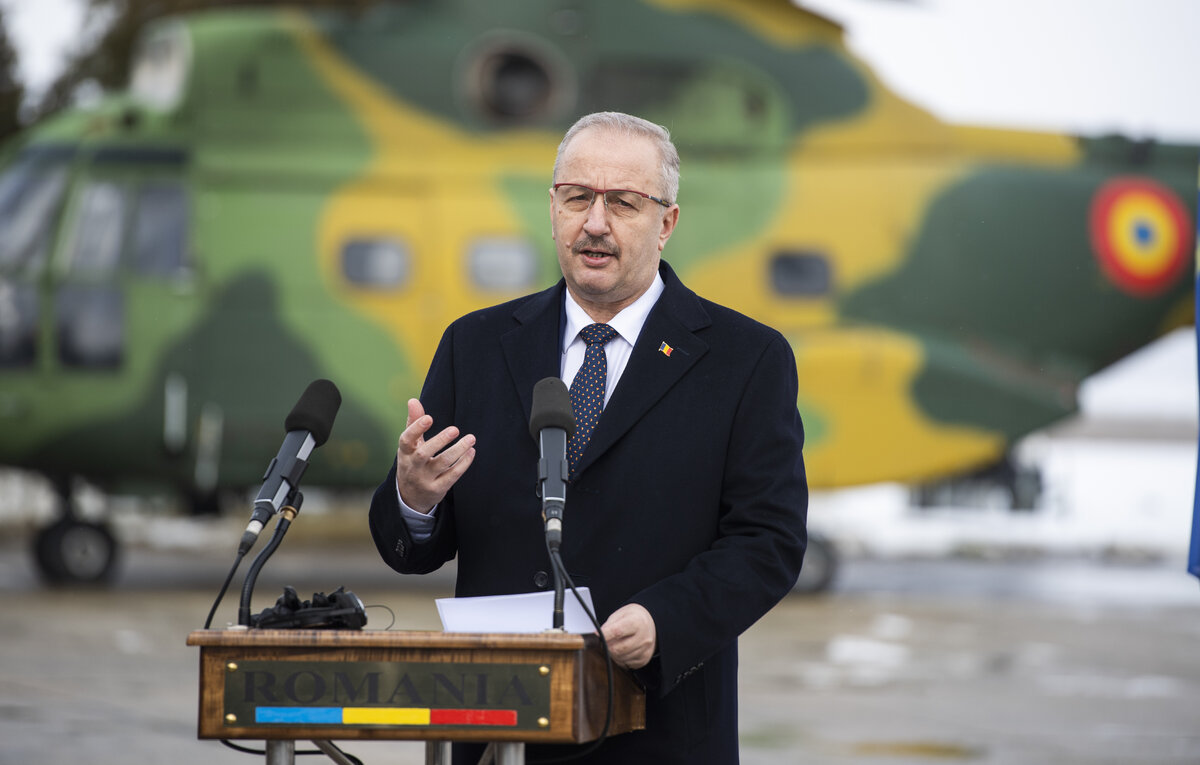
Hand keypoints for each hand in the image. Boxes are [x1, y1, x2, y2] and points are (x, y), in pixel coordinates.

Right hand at [395, 399, 475, 513]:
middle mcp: (413, 466)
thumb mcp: (410, 445)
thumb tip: (413, 400)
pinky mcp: (437, 489)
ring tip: (471, 438)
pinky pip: (452, 475)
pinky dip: (463, 463)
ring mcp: (425, 479)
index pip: (406, 440)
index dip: (416, 428)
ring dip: (458, 451)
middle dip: (440, 441)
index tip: (429, 417)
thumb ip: (413, 422)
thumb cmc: (412, 462)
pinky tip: (471, 451)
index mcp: (405, 452)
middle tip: (455, 429)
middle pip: (424, 454)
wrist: (410, 496)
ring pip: (442, 464)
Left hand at [600, 603, 655, 668]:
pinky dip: (621, 659)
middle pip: (617, 649)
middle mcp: (643, 637)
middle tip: (607, 641)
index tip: (597, 636)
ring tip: (616, 644)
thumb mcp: (620, 614)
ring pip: (620, 658)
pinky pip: (626, 664)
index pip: (617, 632)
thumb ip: (609, 625)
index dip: (604, 636)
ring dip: (613, 654)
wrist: (651, 624)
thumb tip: (598, 636)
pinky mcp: (644, 659)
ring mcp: (645, 650)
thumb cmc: (633, 618)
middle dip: (607, 646)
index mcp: (637, 622)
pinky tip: (624, 650)